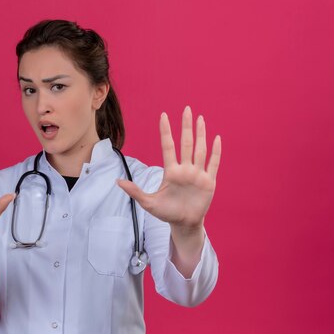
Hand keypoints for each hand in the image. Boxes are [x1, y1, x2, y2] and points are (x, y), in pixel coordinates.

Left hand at [117, 106, 221, 228]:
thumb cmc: (166, 212)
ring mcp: (197, 174)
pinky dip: (215, 152)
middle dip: (186, 126)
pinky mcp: (208, 182)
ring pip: (199, 150)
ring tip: (200, 118)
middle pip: (185, 143)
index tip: (163, 116)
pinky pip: (213, 164)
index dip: (166, 131)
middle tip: (186, 109)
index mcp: (171, 171)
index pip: (168, 146)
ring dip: (200, 134)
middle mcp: (185, 169)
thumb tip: (118, 181)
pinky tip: (216, 138)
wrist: (184, 224)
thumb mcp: (148, 203)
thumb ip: (135, 191)